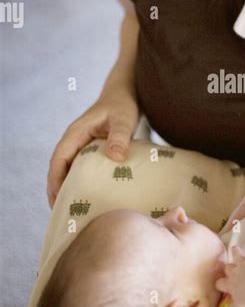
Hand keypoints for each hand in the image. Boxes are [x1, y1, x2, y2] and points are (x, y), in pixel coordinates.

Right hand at [47, 85, 138, 207]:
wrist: (127, 92)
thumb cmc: (124, 104)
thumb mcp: (124, 118)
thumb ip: (120, 136)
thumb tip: (115, 158)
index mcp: (76, 133)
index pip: (58, 160)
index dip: (55, 180)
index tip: (57, 200)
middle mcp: (75, 140)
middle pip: (60, 169)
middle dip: (59, 190)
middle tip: (65, 214)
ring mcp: (83, 146)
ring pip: (70, 170)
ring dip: (70, 188)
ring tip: (76, 211)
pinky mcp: (93, 150)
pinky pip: (83, 169)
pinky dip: (83, 183)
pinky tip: (93, 197)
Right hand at [215, 226, 244, 306]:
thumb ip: (236, 304)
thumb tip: (236, 305)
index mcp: (230, 286)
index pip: (220, 283)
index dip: (221, 283)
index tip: (222, 283)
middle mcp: (234, 273)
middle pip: (227, 267)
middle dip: (228, 267)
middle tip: (229, 268)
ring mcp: (243, 264)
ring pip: (236, 254)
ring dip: (236, 252)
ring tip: (235, 248)